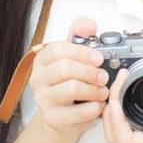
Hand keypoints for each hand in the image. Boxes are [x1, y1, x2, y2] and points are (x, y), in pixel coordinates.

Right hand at [29, 17, 108, 137]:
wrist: (62, 116)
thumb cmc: (68, 82)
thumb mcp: (74, 57)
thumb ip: (80, 36)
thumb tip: (88, 23)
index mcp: (42, 60)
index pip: (58, 49)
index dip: (82, 52)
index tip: (99, 58)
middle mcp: (38, 79)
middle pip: (65, 68)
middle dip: (90, 72)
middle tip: (104, 77)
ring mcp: (43, 100)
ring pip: (71, 89)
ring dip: (93, 90)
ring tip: (103, 92)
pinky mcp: (52, 118)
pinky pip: (76, 113)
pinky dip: (92, 109)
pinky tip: (98, 106)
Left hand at [102, 61, 142, 142]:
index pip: (126, 140)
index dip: (115, 120)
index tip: (118, 98)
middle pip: (116, 134)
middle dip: (110, 111)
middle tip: (118, 84)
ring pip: (119, 127)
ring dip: (113, 108)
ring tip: (119, 84)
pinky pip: (129, 117)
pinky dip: (121, 104)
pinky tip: (127, 86)